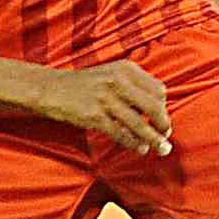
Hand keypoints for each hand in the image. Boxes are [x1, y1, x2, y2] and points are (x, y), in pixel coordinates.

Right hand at [41, 60, 171, 155]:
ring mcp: (106, 98)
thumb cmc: (86, 85)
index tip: (161, 118)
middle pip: (153, 106)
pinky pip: (121, 133)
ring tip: (161, 149)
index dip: (163, 106)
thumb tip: (159, 109)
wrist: (52, 88)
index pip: (158, 89)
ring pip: (139, 123)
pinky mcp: (95, 115)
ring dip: (153, 139)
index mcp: (126, 69)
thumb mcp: (112, 75)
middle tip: (166, 136)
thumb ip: (134, 86)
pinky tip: (139, 149)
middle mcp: (118, 81)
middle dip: (163, 124)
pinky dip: (133, 143)